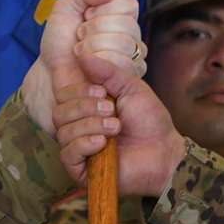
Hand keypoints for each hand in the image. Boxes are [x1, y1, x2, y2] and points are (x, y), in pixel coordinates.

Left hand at [23, 0, 144, 132]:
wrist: (51, 69)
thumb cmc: (60, 39)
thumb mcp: (65, 7)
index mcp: (121, 15)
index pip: (129, 4)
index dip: (104, 10)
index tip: (85, 16)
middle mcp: (132, 35)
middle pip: (127, 25)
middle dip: (94, 30)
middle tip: (80, 37)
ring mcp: (134, 57)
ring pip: (125, 45)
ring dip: (94, 47)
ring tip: (81, 52)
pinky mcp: (129, 78)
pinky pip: (122, 66)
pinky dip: (98, 64)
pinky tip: (88, 66)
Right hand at [53, 51, 187, 195]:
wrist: (164, 149)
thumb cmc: (149, 120)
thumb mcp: (130, 87)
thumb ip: (106, 71)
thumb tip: (79, 52)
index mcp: (86, 107)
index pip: (62, 95)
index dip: (78, 91)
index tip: (102, 92)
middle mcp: (78, 127)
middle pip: (59, 112)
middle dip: (85, 107)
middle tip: (111, 110)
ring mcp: (78, 150)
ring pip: (63, 131)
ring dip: (91, 125)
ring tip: (116, 127)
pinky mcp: (81, 170)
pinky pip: (68, 153)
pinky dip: (85, 144)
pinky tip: (102, 143)